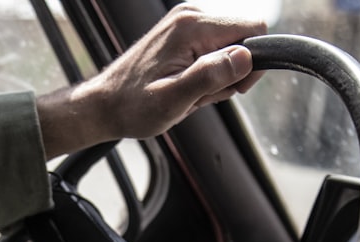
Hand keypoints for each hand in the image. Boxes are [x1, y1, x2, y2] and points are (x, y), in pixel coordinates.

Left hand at [38, 4, 265, 157]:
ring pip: (230, 48)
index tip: (231, 89)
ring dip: (217, 77)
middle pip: (244, 39)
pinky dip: (206, 73)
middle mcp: (191, 15)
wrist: (105, 105)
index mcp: (192, 27)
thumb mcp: (174, 100)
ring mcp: (186, 22)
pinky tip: (185, 85)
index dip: (252, 64)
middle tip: (199, 94)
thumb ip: (210, 76)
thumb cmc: (134, 106)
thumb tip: (245, 57)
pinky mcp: (183, 33)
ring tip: (188, 92)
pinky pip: (214, 51)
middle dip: (231, 73)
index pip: (254, 29)